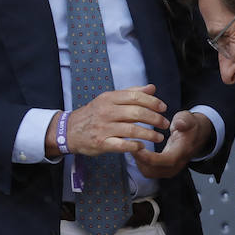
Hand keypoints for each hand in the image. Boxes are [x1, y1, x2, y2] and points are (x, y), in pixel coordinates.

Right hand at [48, 84, 168, 156]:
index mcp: (109, 98)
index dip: (153, 102)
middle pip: (136, 113)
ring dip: (149, 134)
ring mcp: (103, 128)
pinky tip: (142, 146)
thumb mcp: (109, 99)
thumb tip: (152, 88)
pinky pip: (121, 145)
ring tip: (159, 137)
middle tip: (164, 124)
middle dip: (155, 119)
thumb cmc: (93, 114)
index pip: (135, 97)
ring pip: (132, 130)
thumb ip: (131, 93)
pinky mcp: (101, 143)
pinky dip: (134, 146)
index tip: (163, 108)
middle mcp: (106, 111)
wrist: (69, 130)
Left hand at [132, 110, 212, 177]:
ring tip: (132, 147)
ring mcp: (170, 169)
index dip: (147, 157)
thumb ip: (184, 121)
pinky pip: (149, 171)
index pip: (162, 161)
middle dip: (139, 159)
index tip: (137, 147)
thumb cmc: (191, 127)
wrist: (198, 135)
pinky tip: (137, 151)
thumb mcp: (189, 119)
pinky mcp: (165, 170)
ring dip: (138, 162)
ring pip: (149, 172)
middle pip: (152, 170)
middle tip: (130, 145)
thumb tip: (179, 123)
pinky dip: (141, 163)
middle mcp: (175, 165)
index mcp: (180, 153)